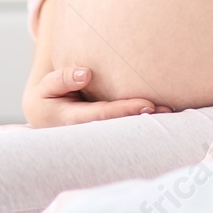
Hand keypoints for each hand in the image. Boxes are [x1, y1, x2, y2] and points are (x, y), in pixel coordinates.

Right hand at [21, 66, 171, 126]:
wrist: (43, 120)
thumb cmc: (47, 99)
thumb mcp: (46, 88)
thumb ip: (62, 79)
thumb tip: (86, 73)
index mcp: (71, 120)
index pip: (102, 115)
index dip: (123, 110)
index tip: (146, 104)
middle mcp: (86, 133)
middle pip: (118, 127)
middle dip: (142, 120)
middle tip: (166, 110)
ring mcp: (96, 138)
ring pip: (122, 132)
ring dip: (145, 124)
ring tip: (170, 112)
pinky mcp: (104, 137)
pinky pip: (122, 131)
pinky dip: (140, 124)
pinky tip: (161, 118)